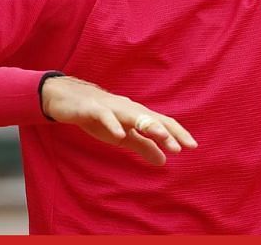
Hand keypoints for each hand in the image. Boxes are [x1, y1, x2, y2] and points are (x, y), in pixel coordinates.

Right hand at [41, 76, 197, 165]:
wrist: (67, 99)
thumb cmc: (100, 117)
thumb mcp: (123, 136)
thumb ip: (143, 146)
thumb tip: (164, 160)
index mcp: (138, 115)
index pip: (163, 123)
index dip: (178, 134)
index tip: (193, 146)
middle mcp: (129, 109)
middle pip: (153, 119)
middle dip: (168, 133)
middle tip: (181, 147)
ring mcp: (112, 107)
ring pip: (133, 115)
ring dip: (148, 125)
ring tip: (162, 137)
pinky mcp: (92, 108)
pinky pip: (104, 116)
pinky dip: (112, 124)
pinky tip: (119, 134)